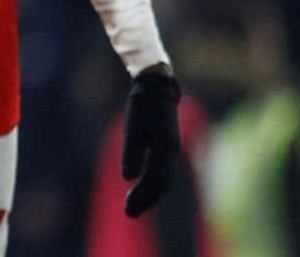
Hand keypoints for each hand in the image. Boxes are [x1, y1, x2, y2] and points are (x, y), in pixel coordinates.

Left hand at [122, 65, 180, 216]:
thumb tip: (127, 177)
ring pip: (163, 180)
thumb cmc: (142, 105)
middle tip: (129, 213)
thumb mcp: (132, 127)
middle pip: (162, 184)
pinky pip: (162, 172)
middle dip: (146, 200)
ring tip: (133, 206)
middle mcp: (172, 152)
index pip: (156, 180)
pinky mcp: (167, 147)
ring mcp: (171, 150)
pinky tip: (141, 189)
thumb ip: (131, 151)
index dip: (143, 196)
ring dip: (149, 194)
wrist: (156, 86)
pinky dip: (152, 184)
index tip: (129, 210)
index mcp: (166, 148)